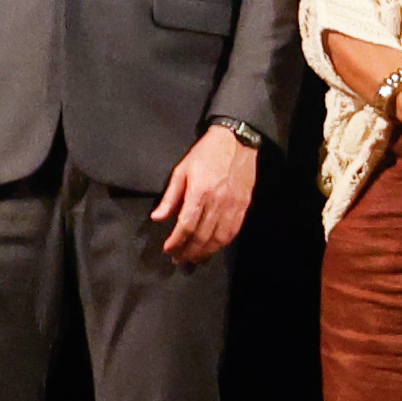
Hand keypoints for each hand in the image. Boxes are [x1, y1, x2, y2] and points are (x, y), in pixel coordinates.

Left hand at [152, 129, 258, 262]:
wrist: (237, 141)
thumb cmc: (206, 153)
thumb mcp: (182, 170)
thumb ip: (170, 196)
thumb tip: (157, 218)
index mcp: (200, 192)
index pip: (186, 225)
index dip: (176, 241)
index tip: (167, 250)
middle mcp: (218, 202)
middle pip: (202, 235)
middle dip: (188, 251)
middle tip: (178, 260)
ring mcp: (233, 205)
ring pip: (219, 237)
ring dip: (205, 252)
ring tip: (194, 259)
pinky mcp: (244, 205)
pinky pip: (233, 231)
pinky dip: (222, 243)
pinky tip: (213, 248)